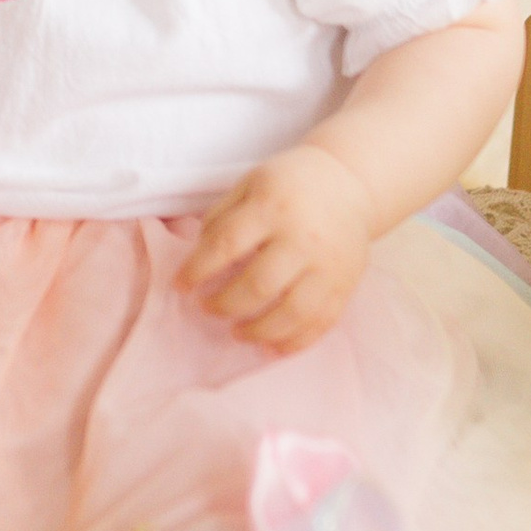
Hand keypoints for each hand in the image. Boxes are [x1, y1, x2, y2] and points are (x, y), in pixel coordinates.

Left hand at [180, 146, 374, 353]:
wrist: (350, 183)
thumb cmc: (290, 185)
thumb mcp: (251, 184)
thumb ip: (223, 218)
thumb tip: (200, 258)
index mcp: (273, 207)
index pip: (227, 245)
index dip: (198, 270)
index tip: (181, 286)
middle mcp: (303, 238)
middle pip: (258, 285)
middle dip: (225, 304)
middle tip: (208, 308)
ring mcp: (328, 265)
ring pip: (291, 312)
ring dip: (258, 330)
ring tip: (237, 333)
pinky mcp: (345, 284)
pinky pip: (321, 322)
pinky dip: (294, 342)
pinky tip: (272, 347)